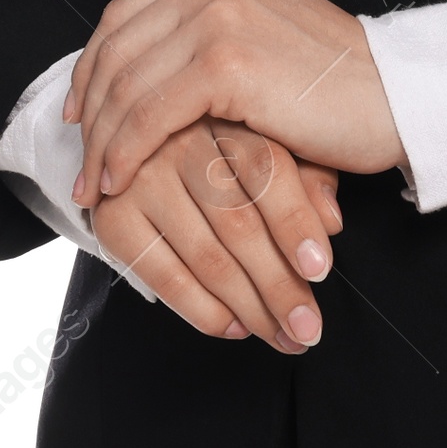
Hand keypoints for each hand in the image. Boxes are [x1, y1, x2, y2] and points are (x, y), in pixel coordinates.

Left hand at [68, 0, 405, 206]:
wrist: (393, 95)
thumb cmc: (330, 79)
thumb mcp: (256, 32)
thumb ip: (200, 34)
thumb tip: (134, 76)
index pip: (125, 15)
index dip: (91, 68)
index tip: (79, 113)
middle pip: (117, 49)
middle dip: (90, 114)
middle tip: (80, 164)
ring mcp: (218, 12)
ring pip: (126, 86)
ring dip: (101, 143)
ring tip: (94, 186)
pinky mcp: (226, 61)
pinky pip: (150, 114)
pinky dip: (124, 153)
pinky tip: (118, 183)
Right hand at [88, 116, 341, 350]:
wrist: (139, 135)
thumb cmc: (224, 142)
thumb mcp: (274, 137)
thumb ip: (309, 174)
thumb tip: (333, 222)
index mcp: (225, 111)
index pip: (267, 169)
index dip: (296, 222)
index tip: (321, 270)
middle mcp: (179, 139)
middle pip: (238, 222)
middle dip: (280, 285)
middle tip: (308, 327)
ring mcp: (140, 178)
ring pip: (206, 257)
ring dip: (250, 308)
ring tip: (284, 336)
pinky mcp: (113, 217)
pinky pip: (165, 278)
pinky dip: (205, 311)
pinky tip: (236, 327)